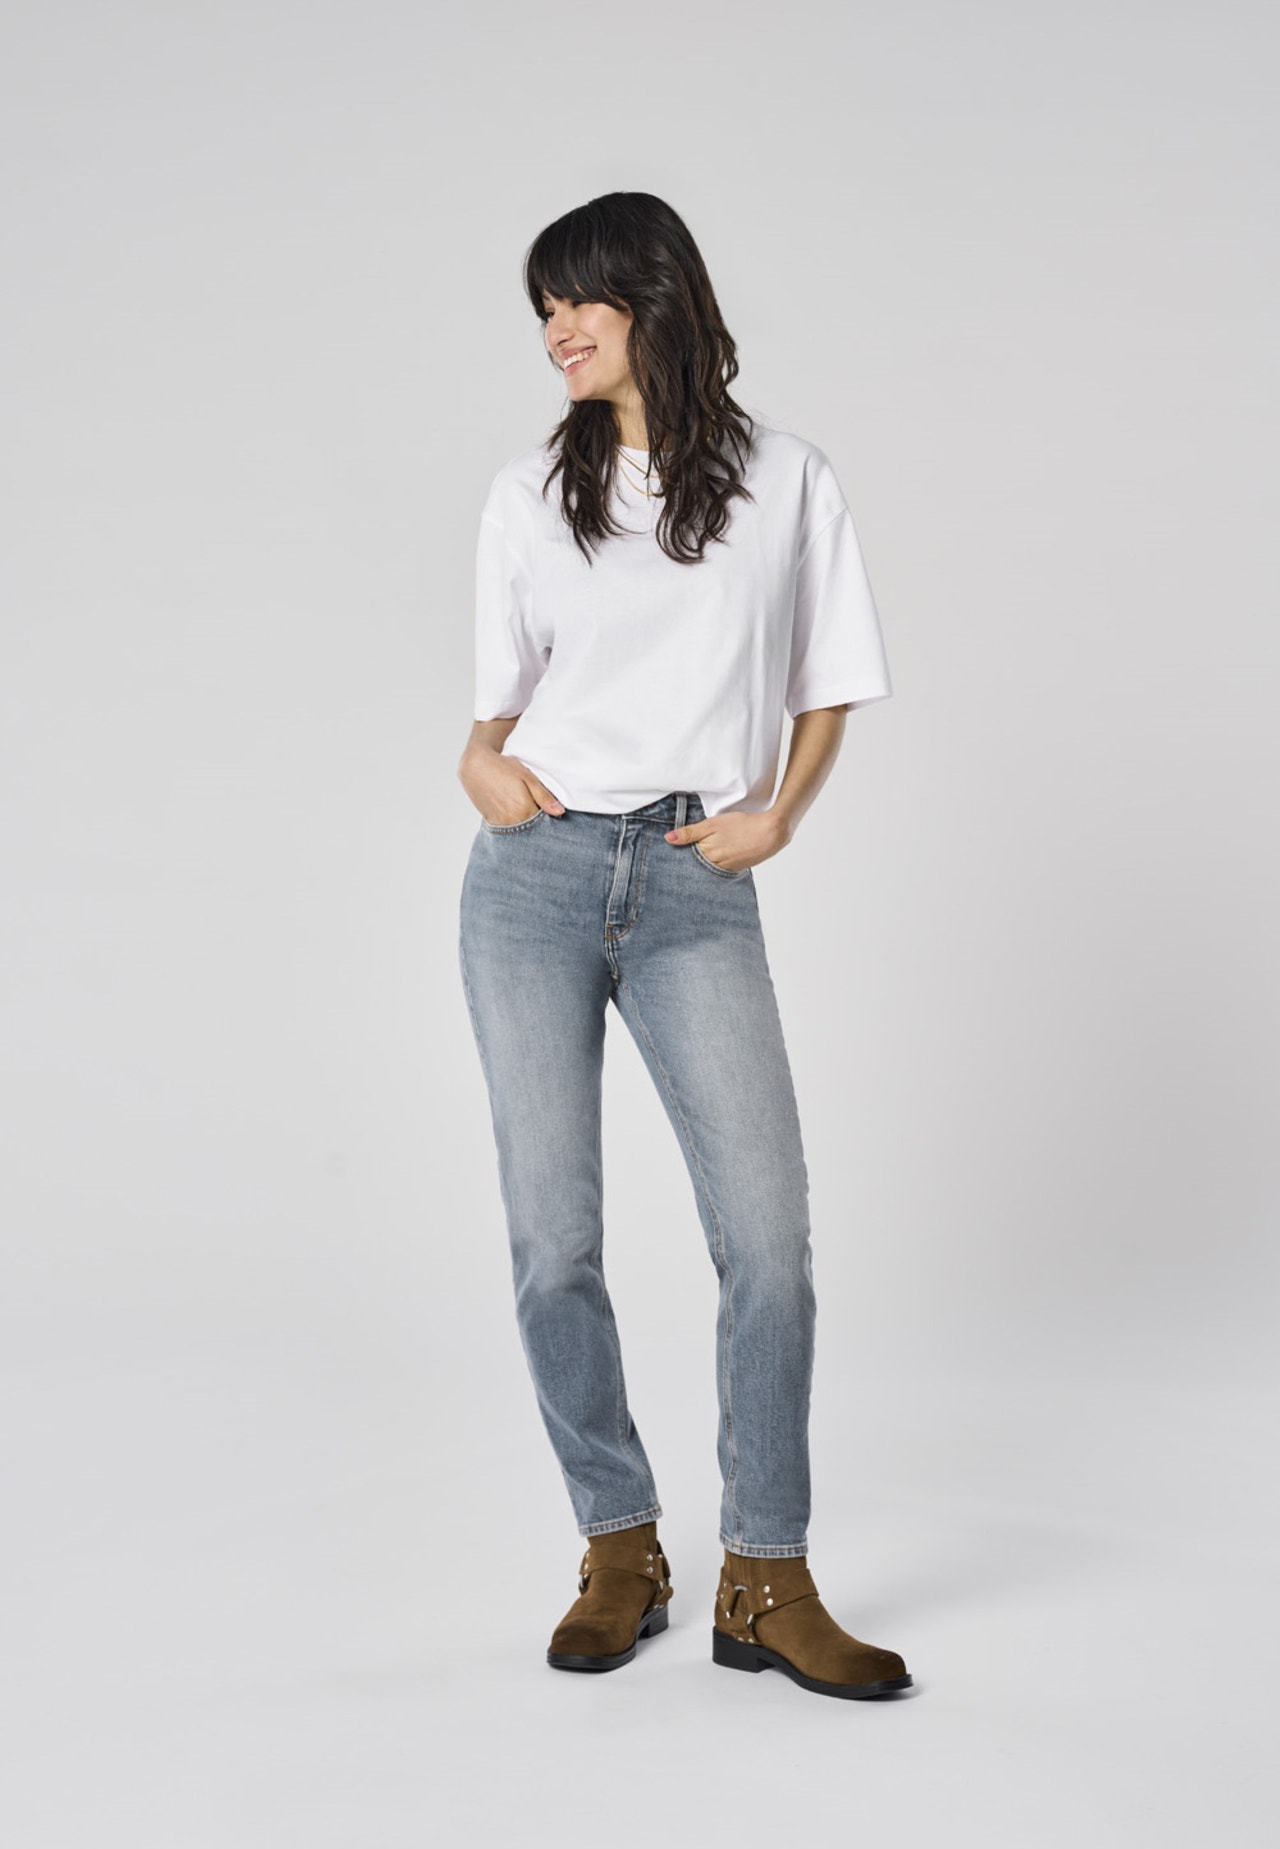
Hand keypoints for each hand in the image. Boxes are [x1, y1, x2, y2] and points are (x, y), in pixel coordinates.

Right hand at [459, 742, 565, 826]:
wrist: (475, 766)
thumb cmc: (503, 768)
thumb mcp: (527, 778)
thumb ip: (544, 797)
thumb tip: (560, 812)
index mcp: (524, 810)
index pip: (544, 824)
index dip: (551, 820)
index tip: (554, 815)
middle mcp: (512, 821)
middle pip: (533, 831)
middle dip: (540, 826)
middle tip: (540, 812)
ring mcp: (501, 824)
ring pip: (521, 832)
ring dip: (527, 826)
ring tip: (526, 810)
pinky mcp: (493, 823)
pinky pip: (509, 831)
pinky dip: (516, 826)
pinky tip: (517, 815)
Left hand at [663, 807, 792, 872]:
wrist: (771, 833)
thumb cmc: (742, 825)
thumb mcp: (713, 824)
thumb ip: (690, 832)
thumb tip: (668, 839)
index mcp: (706, 854)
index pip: (685, 857)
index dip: (680, 852)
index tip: (673, 850)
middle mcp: (714, 866)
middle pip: (696, 864)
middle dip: (690, 859)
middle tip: (688, 850)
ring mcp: (726, 869)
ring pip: (708, 866)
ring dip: (703, 861)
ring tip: (706, 850)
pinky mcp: (735, 869)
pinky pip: (720, 868)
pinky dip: (716, 862)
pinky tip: (719, 854)